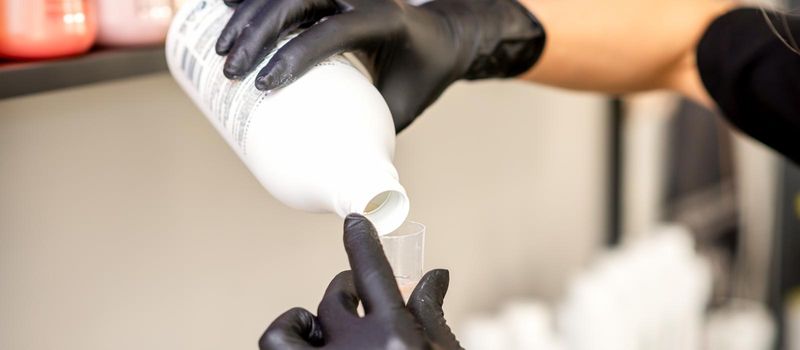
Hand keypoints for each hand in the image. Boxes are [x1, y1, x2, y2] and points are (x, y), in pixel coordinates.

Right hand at [216, 0, 544, 131]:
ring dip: (248, 15)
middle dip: (258, 31)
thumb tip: (340, 182)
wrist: (442, 36)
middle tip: (232, 70)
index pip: (338, 29)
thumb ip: (373, 134)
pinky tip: (226, 8)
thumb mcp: (404, 106)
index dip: (298, 52)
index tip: (265, 83)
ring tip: (221, 50)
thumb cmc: (423, 76)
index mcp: (387, 20)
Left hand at [259, 214, 461, 349]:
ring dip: (303, 319)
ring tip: (319, 325)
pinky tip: (309, 343)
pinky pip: (278, 348)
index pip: (372, 271)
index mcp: (396, 337)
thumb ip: (432, 314)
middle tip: (357, 299)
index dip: (360, 240)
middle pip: (335, 298)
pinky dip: (289, 338)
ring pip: (290, 328)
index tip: (354, 222)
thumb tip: (435, 276)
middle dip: (347, 292)